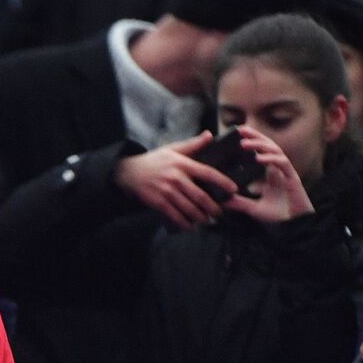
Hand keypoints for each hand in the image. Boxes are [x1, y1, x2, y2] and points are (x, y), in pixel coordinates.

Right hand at [113, 131, 237, 230]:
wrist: (129, 172)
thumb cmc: (154, 160)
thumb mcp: (173, 149)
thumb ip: (192, 144)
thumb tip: (210, 135)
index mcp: (182, 164)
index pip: (207, 173)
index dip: (222, 182)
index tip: (233, 189)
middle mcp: (176, 177)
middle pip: (200, 196)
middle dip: (212, 207)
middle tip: (219, 214)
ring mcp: (166, 191)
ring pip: (188, 208)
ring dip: (200, 217)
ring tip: (207, 221)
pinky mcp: (157, 202)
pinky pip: (174, 216)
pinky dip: (184, 223)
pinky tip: (190, 227)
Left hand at [222, 127, 313, 222]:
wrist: (295, 226)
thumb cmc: (279, 216)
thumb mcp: (253, 208)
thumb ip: (239, 203)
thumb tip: (222, 201)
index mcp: (270, 173)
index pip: (261, 151)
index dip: (252, 142)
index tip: (237, 136)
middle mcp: (278, 169)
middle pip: (268, 146)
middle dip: (255, 136)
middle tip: (240, 129)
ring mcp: (286, 172)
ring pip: (275, 150)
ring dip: (260, 145)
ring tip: (244, 143)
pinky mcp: (292, 177)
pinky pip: (282, 163)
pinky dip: (271, 159)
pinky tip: (259, 158)